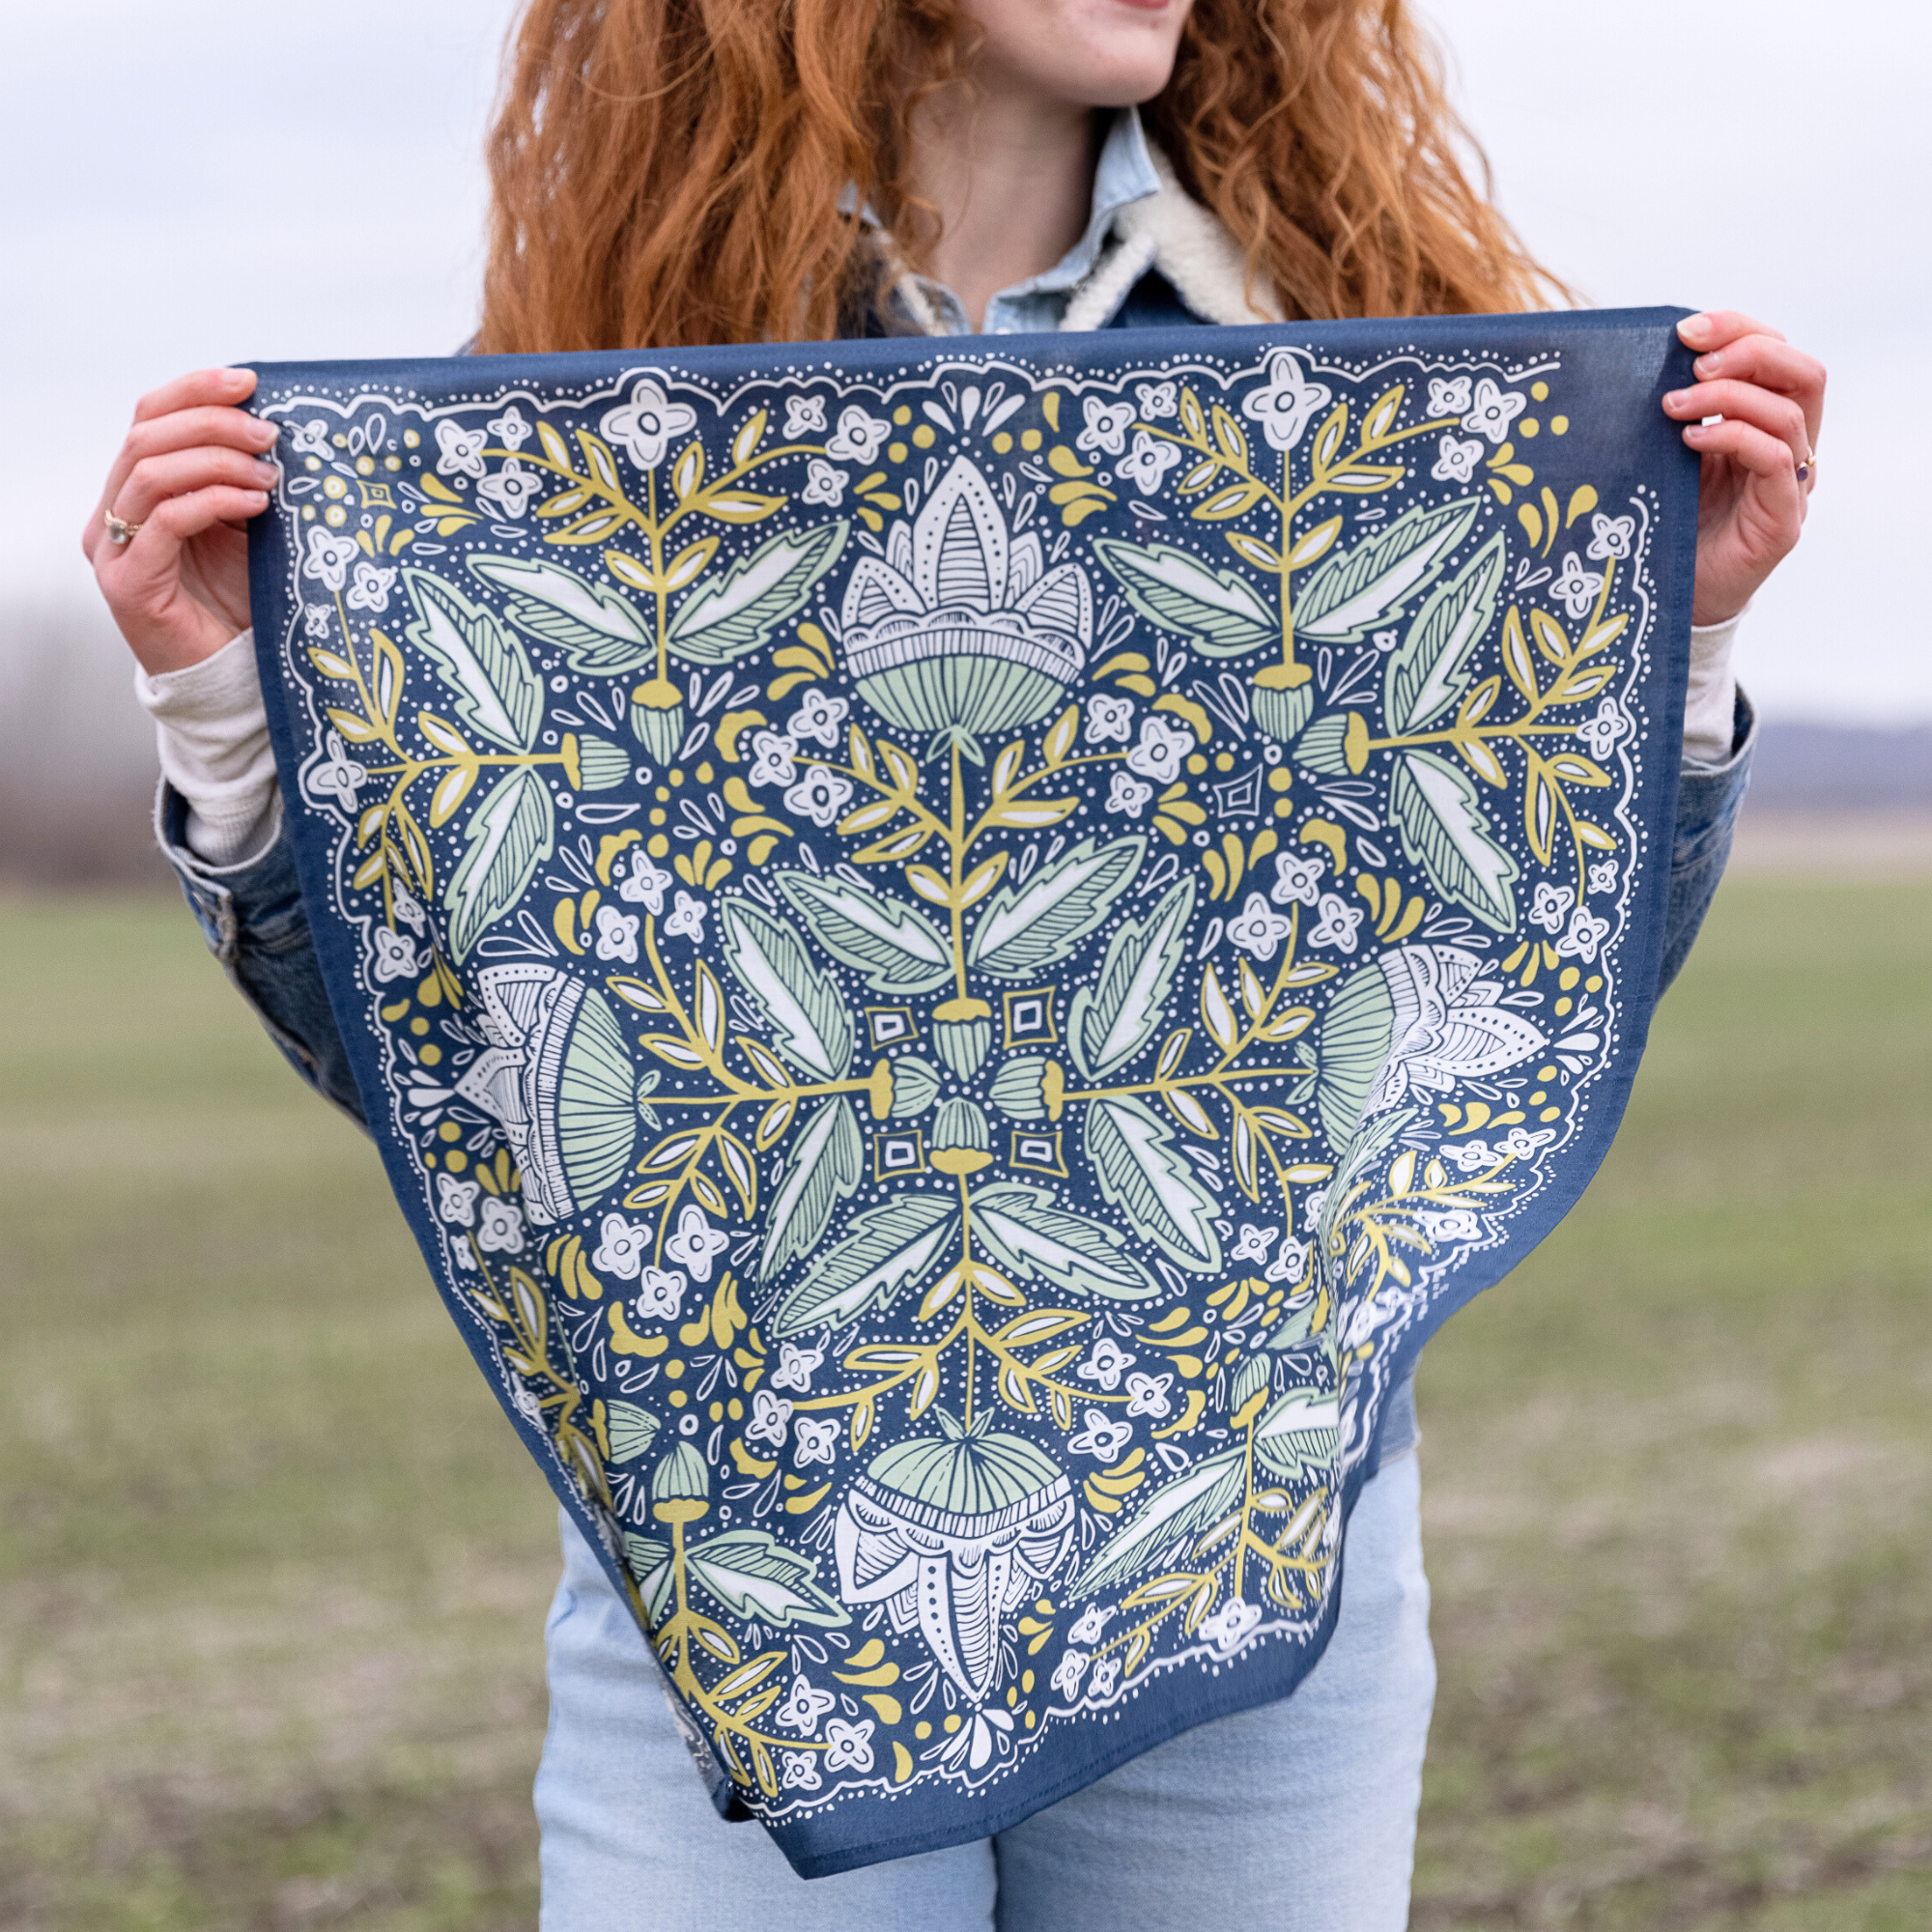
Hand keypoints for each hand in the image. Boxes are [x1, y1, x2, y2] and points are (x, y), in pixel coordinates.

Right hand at [84, 367, 278, 675]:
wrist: (232, 675)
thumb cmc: (239, 604)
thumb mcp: (246, 527)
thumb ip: (242, 479)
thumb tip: (275, 426)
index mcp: (136, 492)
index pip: (149, 418)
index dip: (194, 390)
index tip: (247, 379)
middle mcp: (114, 515)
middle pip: (145, 435)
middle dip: (211, 421)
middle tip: (267, 430)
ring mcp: (115, 548)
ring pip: (150, 470)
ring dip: (216, 459)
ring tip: (268, 471)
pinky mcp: (128, 583)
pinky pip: (165, 520)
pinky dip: (212, 500)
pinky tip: (255, 502)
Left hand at [1664, 311, 1824, 627]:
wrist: (1666, 599)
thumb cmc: (1662, 524)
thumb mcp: (1664, 455)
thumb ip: (1673, 411)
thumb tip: (1640, 357)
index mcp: (1764, 422)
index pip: (1776, 355)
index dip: (1739, 329)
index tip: (1685, 330)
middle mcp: (1790, 448)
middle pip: (1803, 373)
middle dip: (1748, 352)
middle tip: (1692, 363)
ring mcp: (1793, 485)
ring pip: (1789, 414)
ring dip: (1729, 397)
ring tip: (1673, 407)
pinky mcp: (1782, 520)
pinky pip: (1777, 461)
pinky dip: (1735, 438)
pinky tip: (1689, 441)